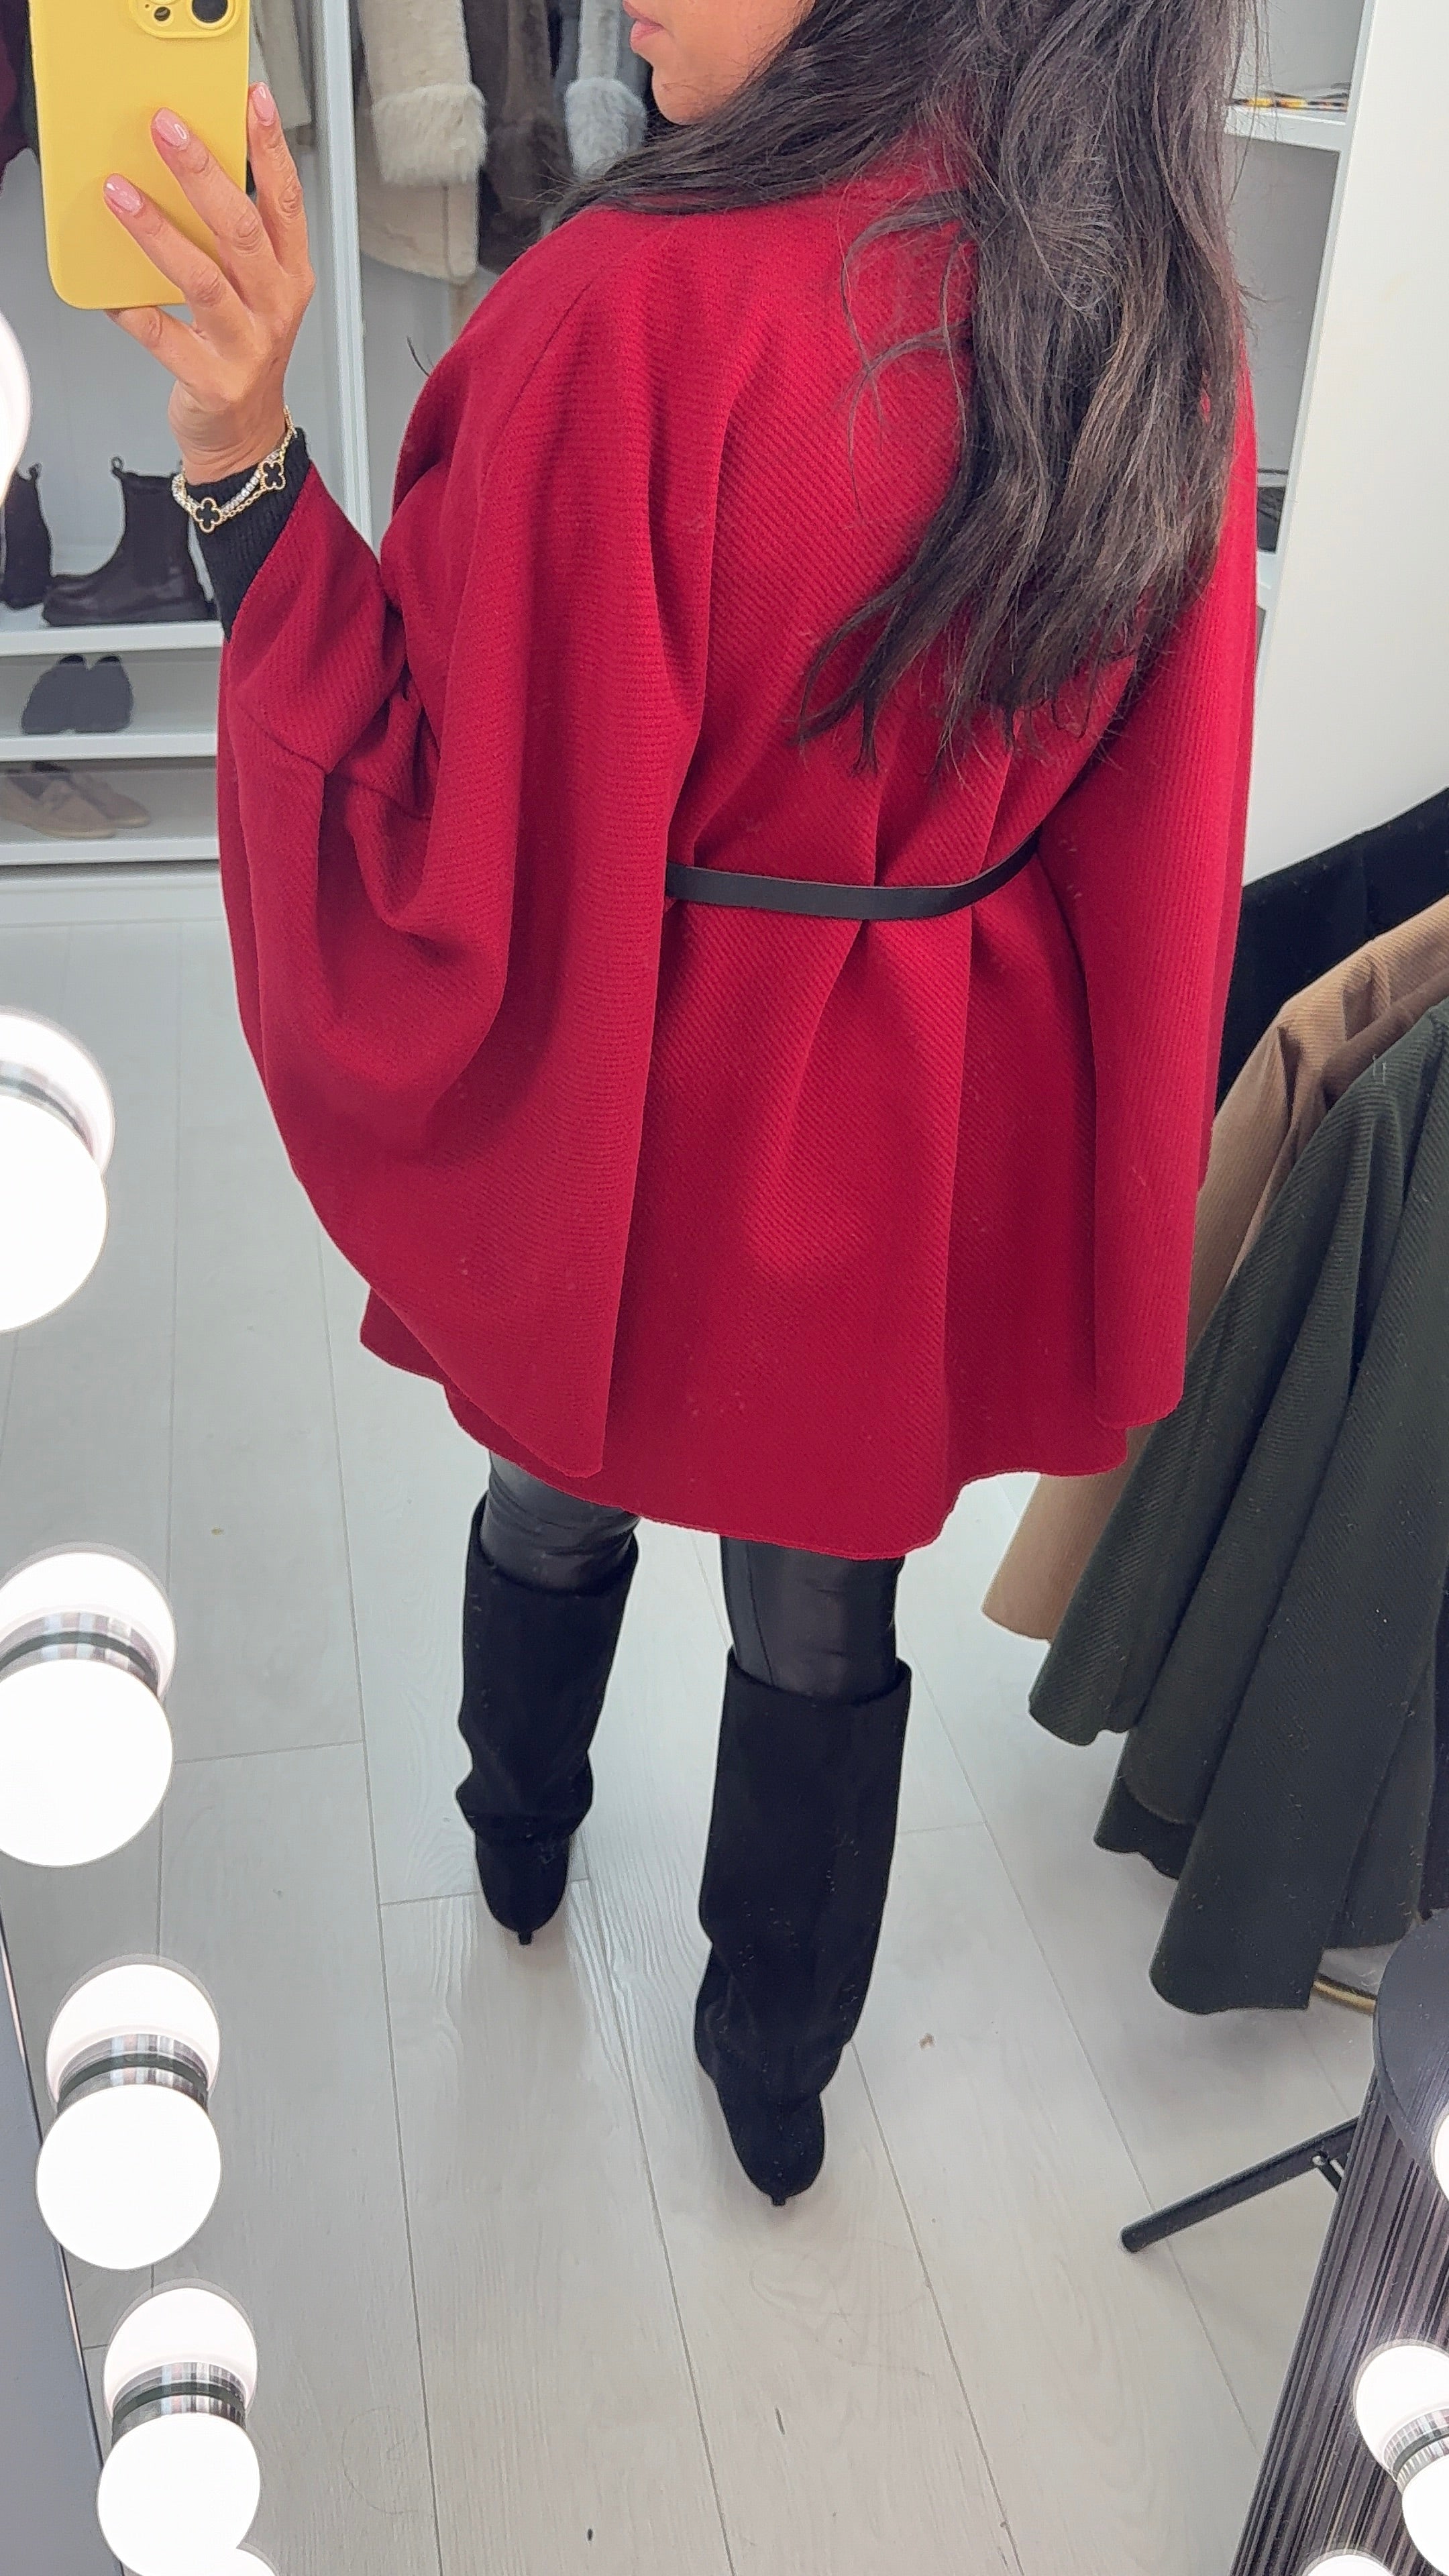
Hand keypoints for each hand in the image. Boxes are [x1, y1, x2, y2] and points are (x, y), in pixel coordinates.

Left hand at [104, 85, 313, 483]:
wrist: (244, 436)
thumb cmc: (245, 355)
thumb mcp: (255, 292)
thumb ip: (234, 240)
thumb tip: (186, 172)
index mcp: (290, 276)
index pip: (286, 202)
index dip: (270, 149)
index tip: (251, 102)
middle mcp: (275, 308)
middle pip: (242, 230)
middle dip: (203, 173)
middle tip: (167, 129)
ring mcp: (247, 347)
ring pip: (204, 280)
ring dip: (159, 233)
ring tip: (122, 195)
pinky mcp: (214, 382)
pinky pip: (167, 339)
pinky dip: (137, 313)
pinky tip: (113, 293)